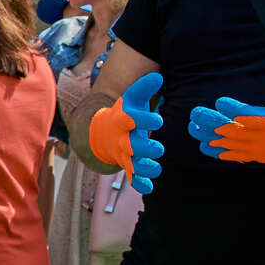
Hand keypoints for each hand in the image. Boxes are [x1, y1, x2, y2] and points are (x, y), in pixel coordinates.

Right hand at [88, 72, 164, 193]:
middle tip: (159, 149)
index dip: (142, 120)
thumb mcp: (132, 97)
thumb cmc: (126, 112)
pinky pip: (132, 178)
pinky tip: (149, 188)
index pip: (129, 120)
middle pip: (129, 146)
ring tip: (156, 168)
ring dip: (142, 168)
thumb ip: (144, 87)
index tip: (158, 120)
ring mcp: (124, 155)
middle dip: (143, 149)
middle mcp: (121, 139)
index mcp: (122, 120)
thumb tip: (158, 76)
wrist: (105, 131)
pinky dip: (139, 184)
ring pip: (131, 164)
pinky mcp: (128, 166)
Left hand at [188, 60, 264, 184]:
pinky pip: (234, 156)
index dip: (231, 109)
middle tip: (194, 113)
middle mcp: (262, 137)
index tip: (220, 101)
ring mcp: (259, 149)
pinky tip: (205, 146)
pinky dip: (218, 152)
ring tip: (193, 128)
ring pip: (228, 144)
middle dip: (210, 122)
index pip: (246, 116)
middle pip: (230, 130)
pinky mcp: (259, 157)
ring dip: (209, 136)